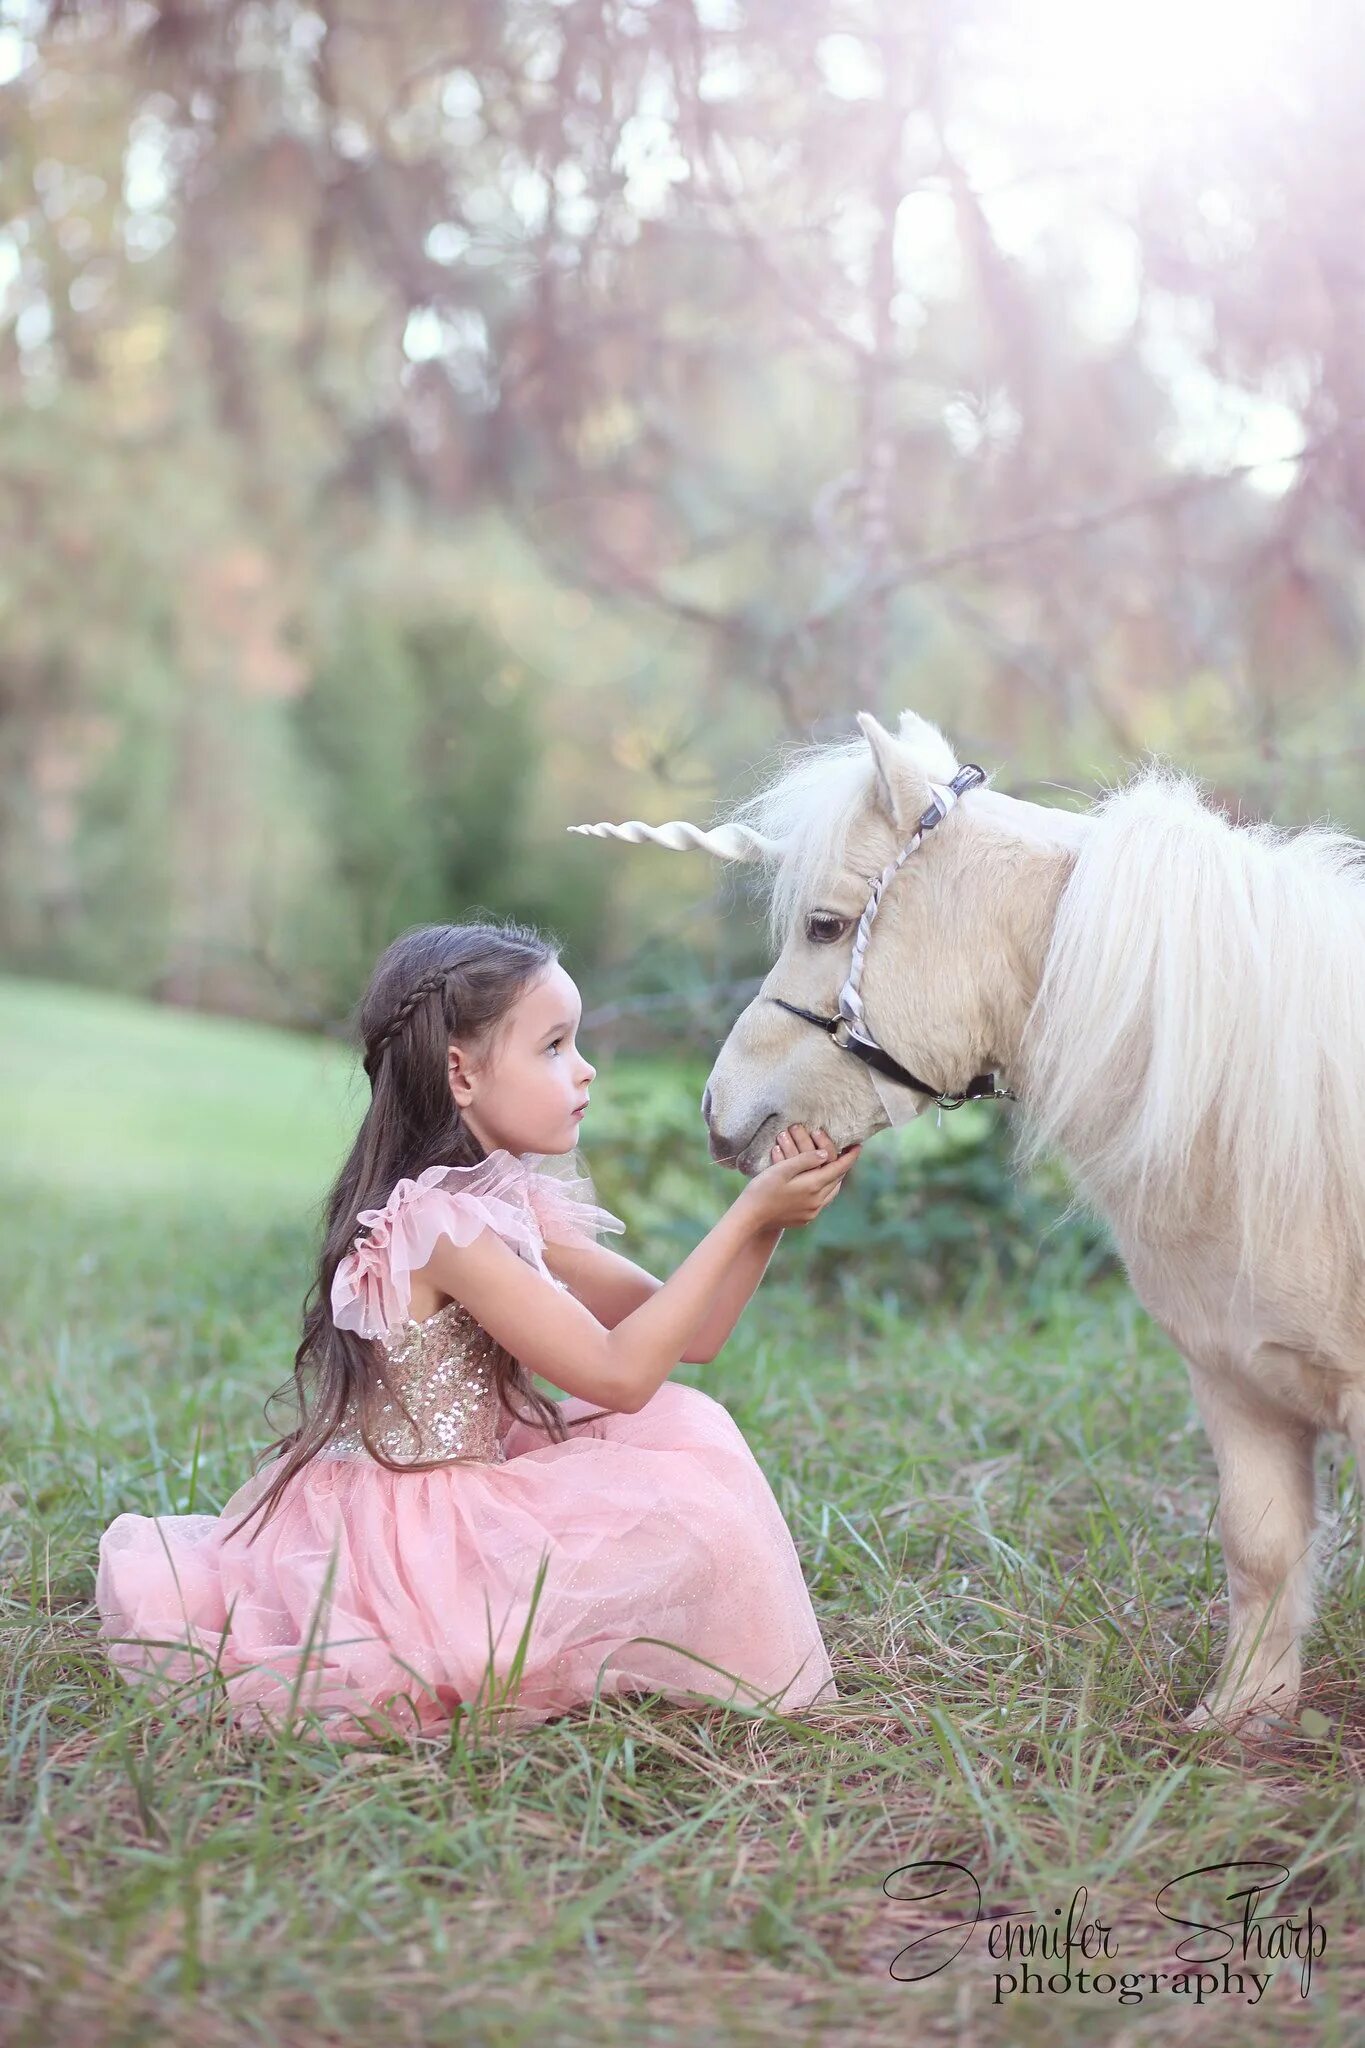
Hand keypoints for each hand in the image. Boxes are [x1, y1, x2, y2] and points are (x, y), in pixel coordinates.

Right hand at [735, 1124, 861, 1232]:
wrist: (750, 1217)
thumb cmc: (762, 1189)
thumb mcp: (782, 1170)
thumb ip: (805, 1160)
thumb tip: (826, 1154)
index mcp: (813, 1186)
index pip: (839, 1169)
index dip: (850, 1157)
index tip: (859, 1145)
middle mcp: (817, 1201)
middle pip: (837, 1180)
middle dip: (843, 1166)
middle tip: (847, 1153)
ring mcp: (812, 1212)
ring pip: (831, 1192)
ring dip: (835, 1178)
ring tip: (835, 1167)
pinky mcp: (805, 1219)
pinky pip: (822, 1201)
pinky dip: (825, 1189)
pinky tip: (819, 1184)